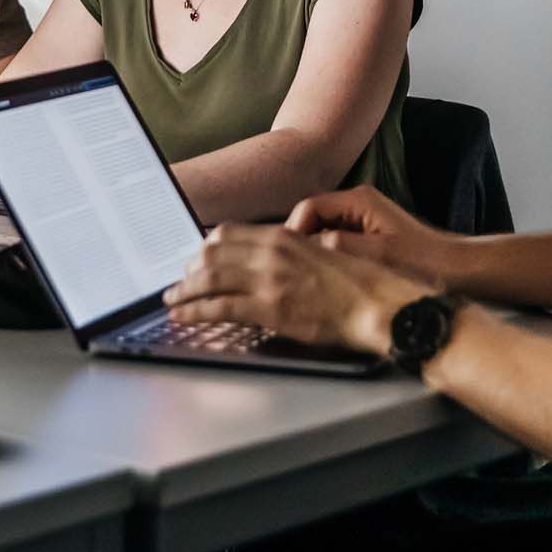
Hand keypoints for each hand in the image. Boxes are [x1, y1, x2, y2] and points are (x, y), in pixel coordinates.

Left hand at [162, 223, 437, 353]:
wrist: (378, 305)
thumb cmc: (357, 285)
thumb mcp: (321, 254)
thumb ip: (291, 253)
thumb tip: (267, 262)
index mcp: (284, 237)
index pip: (228, 234)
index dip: (205, 249)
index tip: (196, 260)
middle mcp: (271, 254)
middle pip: (211, 254)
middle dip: (188, 271)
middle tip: (179, 284)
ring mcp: (268, 281)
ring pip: (208, 279)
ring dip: (184, 291)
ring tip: (173, 302)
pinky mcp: (269, 309)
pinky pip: (219, 308)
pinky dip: (194, 311)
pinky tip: (184, 316)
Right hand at [283, 186, 456, 286]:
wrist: (457, 269)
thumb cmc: (423, 262)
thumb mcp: (376, 255)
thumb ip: (336, 246)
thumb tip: (301, 247)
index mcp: (358, 200)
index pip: (307, 208)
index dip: (292, 231)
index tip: (287, 260)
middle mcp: (357, 202)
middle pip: (311, 216)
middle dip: (299, 241)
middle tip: (292, 271)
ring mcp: (361, 217)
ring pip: (321, 229)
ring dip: (312, 250)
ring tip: (308, 276)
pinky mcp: (366, 232)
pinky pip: (334, 239)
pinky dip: (326, 255)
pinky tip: (327, 277)